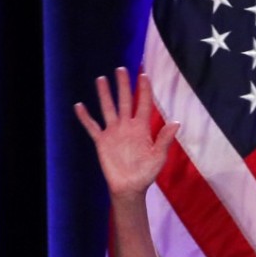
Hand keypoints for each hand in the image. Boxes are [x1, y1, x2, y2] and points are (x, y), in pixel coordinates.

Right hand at [73, 67, 179, 201]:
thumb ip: (165, 139)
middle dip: (123, 85)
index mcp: (142, 128)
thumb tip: (176, 122)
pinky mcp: (102, 141)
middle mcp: (127, 126)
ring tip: (100, 79)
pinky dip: (85, 117)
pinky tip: (79, 106)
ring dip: (104, 95)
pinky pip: (92, 127)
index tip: (144, 75)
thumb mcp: (158, 157)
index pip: (143, 104)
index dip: (144, 90)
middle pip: (124, 101)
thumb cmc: (146, 173)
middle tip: (121, 69)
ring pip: (108, 108)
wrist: (130, 188)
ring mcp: (113, 132)